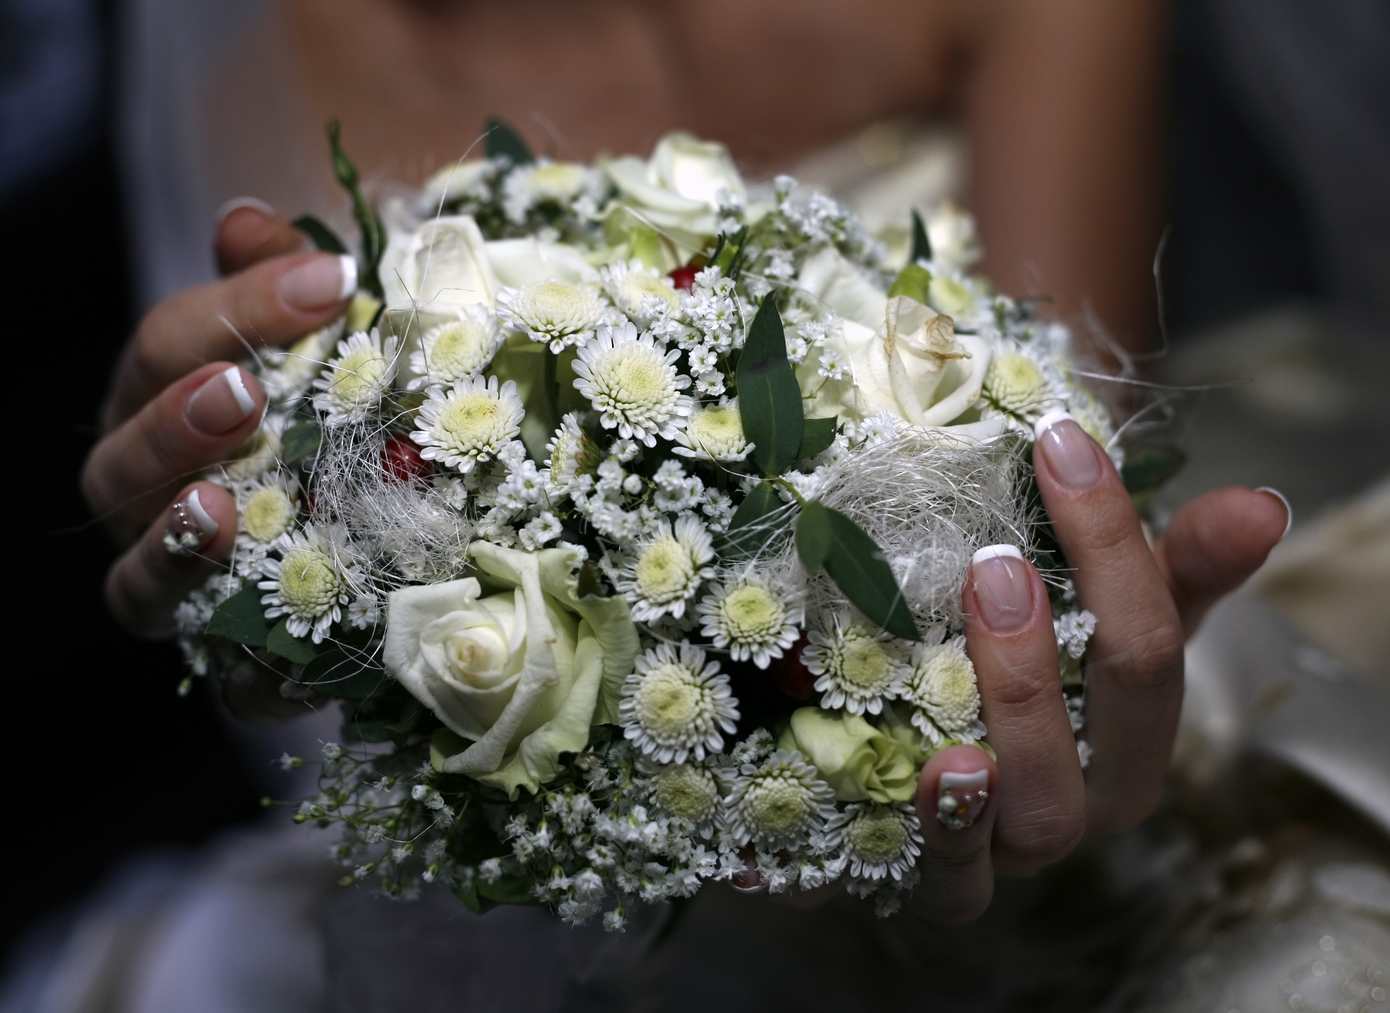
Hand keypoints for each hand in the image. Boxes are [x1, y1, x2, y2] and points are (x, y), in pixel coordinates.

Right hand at [81, 201, 351, 641]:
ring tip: (229, 449)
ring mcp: (143, 529)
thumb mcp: (315, 360)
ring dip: (174, 464)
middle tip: (253, 378)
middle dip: (194, 383)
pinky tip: (218, 528)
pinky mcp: (163, 607)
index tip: (335, 280)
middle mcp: (144, 448)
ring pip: (126, 491)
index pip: (187, 328)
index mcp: (171, 379)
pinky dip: (174, 561)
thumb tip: (247, 218)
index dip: (250, 299)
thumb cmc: (316, 447)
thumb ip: (279, 289)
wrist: (334, 570)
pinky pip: (146, 590)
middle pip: (142, 400)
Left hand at [910, 414, 1290, 921]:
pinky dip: (949, 837)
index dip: (1110, 538)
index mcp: (1138, 729)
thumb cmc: (1037, 679)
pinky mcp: (951, 877)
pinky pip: (958, 883)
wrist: (940, 763)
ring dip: (1012, 725)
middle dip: (1069, 640)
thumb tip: (1263, 502)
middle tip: (998, 563)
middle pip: (1110, 734)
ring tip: (967, 661)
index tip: (1056, 444)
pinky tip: (932, 775)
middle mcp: (1095, 795)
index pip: (1150, 640)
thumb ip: (1172, 565)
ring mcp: (1025, 845)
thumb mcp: (1099, 618)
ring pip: (1042, 812)